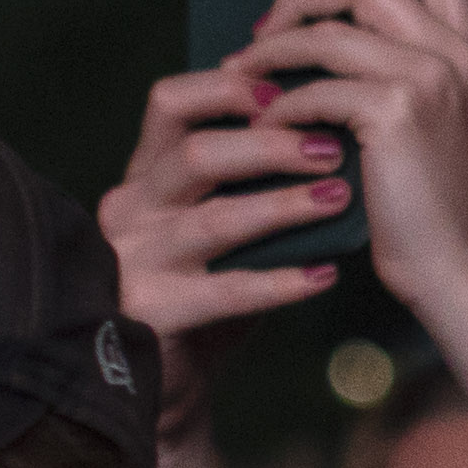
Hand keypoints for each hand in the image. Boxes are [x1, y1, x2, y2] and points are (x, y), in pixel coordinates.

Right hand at [100, 62, 358, 459]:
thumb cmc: (201, 287)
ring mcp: (135, 262)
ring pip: (216, 219)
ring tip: (338, 198)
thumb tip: (326, 129)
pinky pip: (227, 292)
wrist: (161, 380)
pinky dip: (281, 282)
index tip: (290, 91)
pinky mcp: (152, 314)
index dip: (228, 87)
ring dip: (285, 206)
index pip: (169, 102)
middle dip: (271, 145)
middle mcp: (129, 209)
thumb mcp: (215, 222)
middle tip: (332, 148)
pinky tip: (325, 276)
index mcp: (143, 175)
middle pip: (197, 154)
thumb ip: (246, 179)